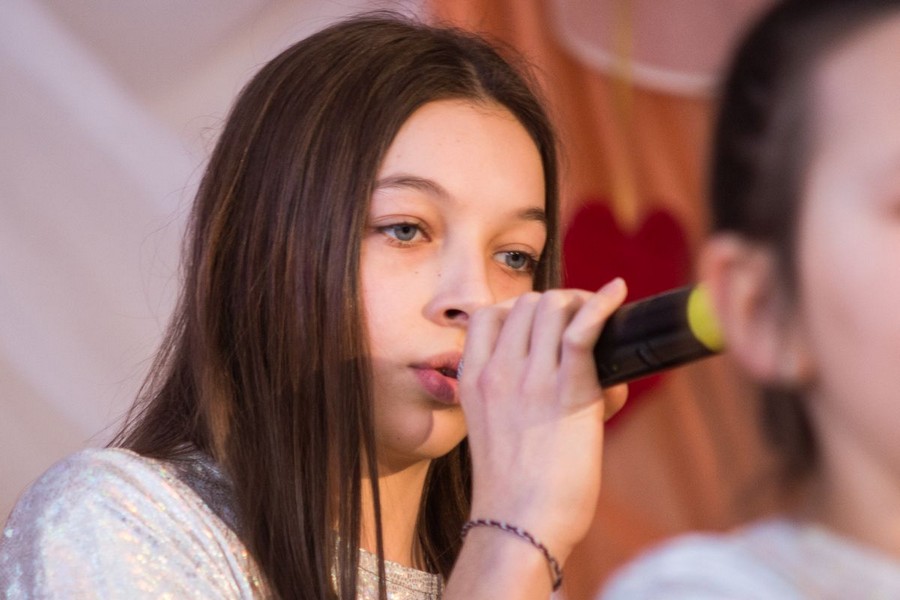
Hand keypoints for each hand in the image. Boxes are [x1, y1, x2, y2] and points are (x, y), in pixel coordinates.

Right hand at [459, 278, 628, 561]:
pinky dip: (602, 304)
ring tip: (598, 331)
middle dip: (558, 306)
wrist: (519, 526)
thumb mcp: (489, 426)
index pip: (489, 313)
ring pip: (555, 306)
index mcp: (472, 378)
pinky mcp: (569, 391)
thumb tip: (568, 360)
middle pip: (528, 303)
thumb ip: (509, 390)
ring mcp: (531, 378)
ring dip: (581, 309)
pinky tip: (617, 292)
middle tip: (580, 328)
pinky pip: (583, 329)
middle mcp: (497, 370)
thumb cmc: (512, 486)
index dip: (520, 310)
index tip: (542, 325)